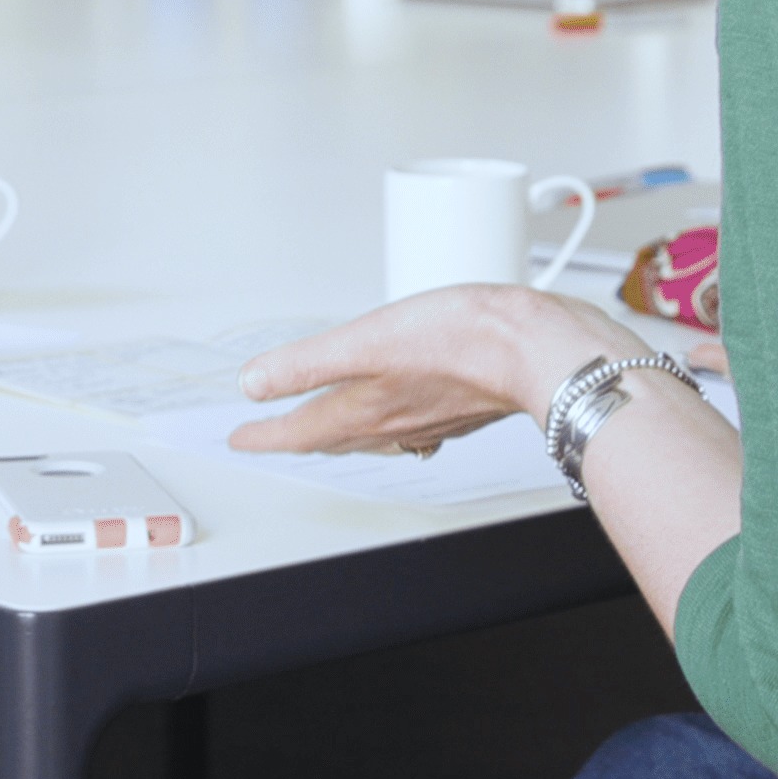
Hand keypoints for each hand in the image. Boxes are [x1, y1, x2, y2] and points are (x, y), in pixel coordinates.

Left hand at [228, 284, 639, 457]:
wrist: (539, 351)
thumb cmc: (462, 340)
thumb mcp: (366, 341)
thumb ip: (306, 364)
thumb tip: (253, 383)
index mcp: (363, 409)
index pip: (298, 430)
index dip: (262, 433)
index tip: (238, 437)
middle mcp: (392, 424)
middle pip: (330, 437)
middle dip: (295, 435)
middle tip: (270, 434)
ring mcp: (426, 420)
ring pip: (368, 435)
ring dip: (337, 433)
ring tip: (321, 427)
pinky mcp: (456, 407)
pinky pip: (405, 426)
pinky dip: (383, 422)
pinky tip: (396, 410)